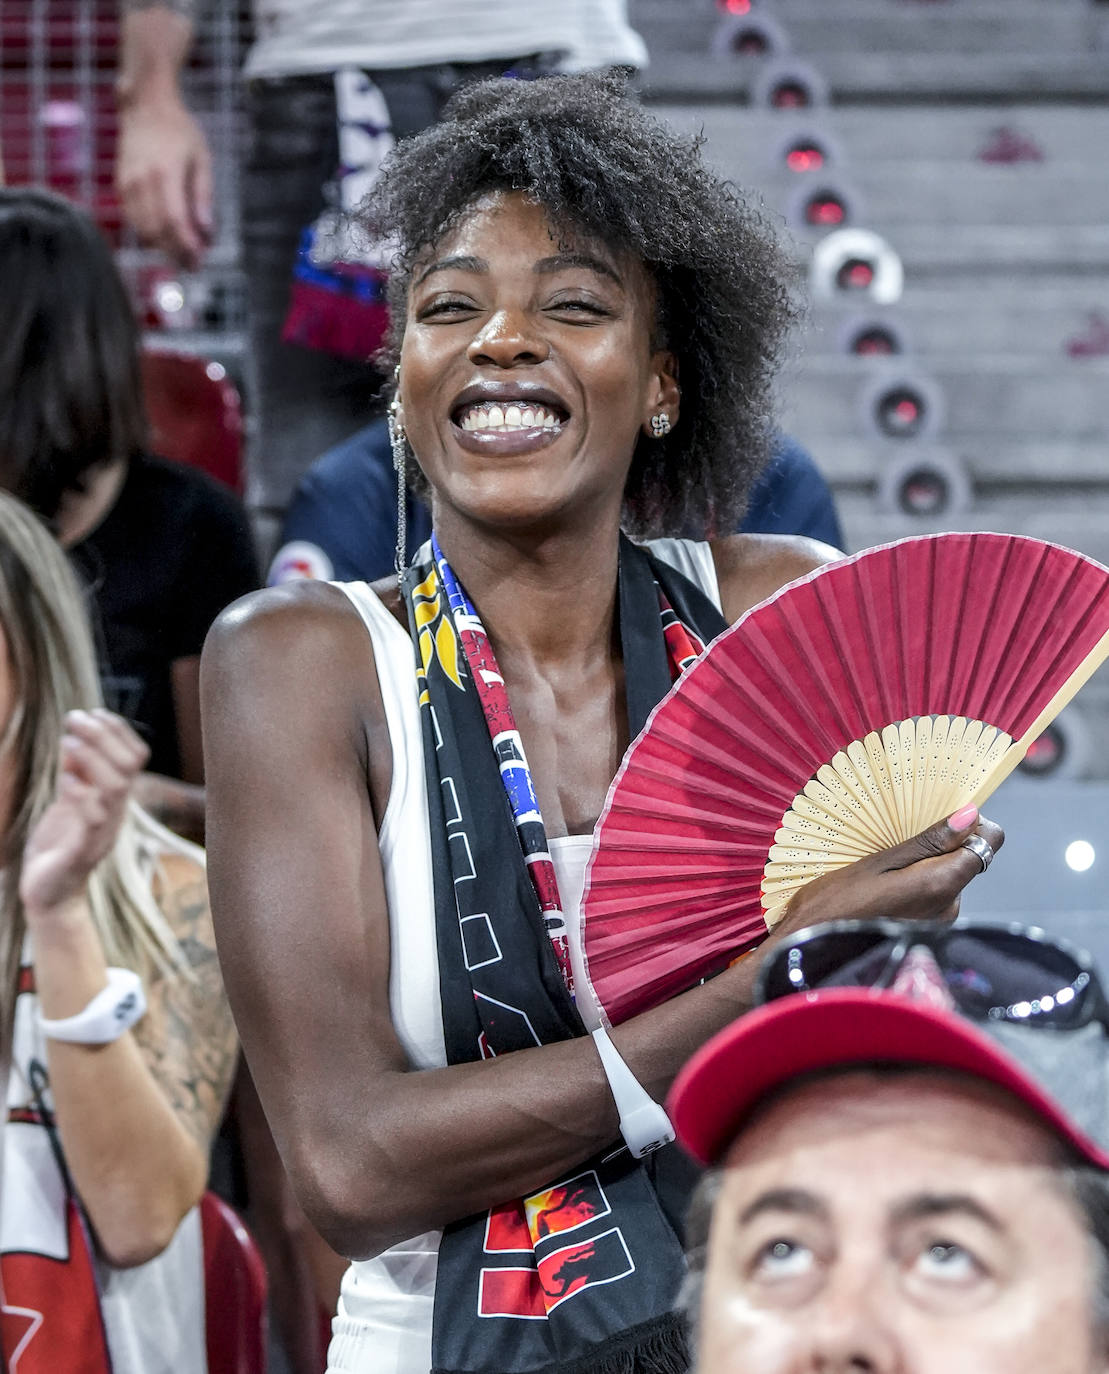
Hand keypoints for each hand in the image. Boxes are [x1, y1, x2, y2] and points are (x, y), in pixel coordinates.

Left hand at [20, 711, 149, 918]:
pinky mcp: (81, 851)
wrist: (50, 894)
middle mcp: (115, 813)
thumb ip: (75, 773)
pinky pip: (92, 818)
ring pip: (115, 788)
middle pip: (128, 768)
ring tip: (67, 742)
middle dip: (104, 737)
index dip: (120, 731)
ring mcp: (101, 832)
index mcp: (115, 799)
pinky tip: (64, 780)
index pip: (135, 757)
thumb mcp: (68, 801)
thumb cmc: (59, 845)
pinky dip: (80, 793)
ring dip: (92, 759)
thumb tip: (76, 738)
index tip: (95, 712)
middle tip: (77, 719)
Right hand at [115, 97, 212, 269]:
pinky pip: (134, 220)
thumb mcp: (201, 160)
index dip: (187, 246)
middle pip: (158, 231)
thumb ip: (203, 198)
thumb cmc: (180, 132)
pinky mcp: (121, 186)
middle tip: (194, 266)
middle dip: (176, 253)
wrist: (145, 107)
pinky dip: (150, 234)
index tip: (200, 261)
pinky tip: (166, 238)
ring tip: (183, 256)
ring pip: (143, 229)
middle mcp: (142, 181)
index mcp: (165, 173)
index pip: (175, 221)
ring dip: (163, 248)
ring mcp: (127, 184)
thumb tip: (207, 234)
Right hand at [770, 805, 1004, 942]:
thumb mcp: (877, 862)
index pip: (989, 842)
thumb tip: (971, 815)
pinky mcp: (926, 933)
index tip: (940, 817)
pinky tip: (881, 890)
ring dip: (923, 867)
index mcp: (941, 885)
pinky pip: (931, 897)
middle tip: (896, 840)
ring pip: (945, 878)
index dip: (971, 824)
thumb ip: (928, 841)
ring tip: (881, 869)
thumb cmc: (834, 905)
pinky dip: (914, 887)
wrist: (810, 952)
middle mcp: (949, 907)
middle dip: (939, 847)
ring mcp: (939, 924)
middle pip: (964, 859)